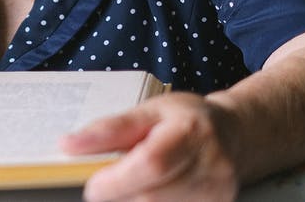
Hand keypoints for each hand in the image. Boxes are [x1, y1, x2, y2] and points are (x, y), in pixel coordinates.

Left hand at [59, 92, 239, 201]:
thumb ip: (109, 130)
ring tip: (138, 179)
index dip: (116, 180)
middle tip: (109, 180)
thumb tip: (68, 145)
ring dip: (136, 199)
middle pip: (152, 196)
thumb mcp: (148, 111)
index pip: (151, 164)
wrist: (236, 135)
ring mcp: (216, 194)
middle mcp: (211, 167)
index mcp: (190, 133)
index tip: (92, 184)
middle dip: (121, 192)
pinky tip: (153, 189)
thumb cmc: (187, 119)